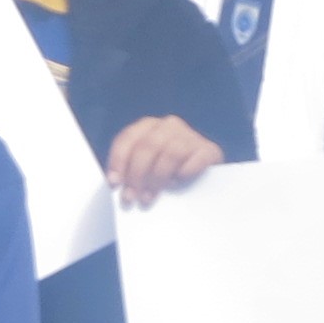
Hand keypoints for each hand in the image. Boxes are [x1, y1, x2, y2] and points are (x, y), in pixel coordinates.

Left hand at [103, 117, 226, 204]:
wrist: (205, 174)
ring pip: (170, 154)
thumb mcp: (145, 165)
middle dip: (136, 175)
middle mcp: (168, 125)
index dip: (118, 161)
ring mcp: (190, 135)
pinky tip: (176, 184)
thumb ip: (131, 169)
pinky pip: (193, 161)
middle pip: (147, 147)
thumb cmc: (167, 170)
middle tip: (131, 197)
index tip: (115, 183)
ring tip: (149, 197)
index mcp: (147, 126)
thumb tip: (117, 184)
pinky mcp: (208, 149)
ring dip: (157, 178)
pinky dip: (183, 174)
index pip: (128, 138)